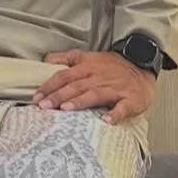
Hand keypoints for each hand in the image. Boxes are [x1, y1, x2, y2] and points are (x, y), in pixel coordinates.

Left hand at [33, 50, 154, 124]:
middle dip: (58, 96)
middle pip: (75, 85)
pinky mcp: (131, 100)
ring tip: (66, 109)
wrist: (141, 65)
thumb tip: (46, 61)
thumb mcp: (88, 56)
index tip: (36, 97)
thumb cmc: (111, 65)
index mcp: (87, 66)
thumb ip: (66, 59)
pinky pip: (123, 108)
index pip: (64, 75)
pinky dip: (115, 114)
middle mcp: (99, 77)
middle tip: (44, 106)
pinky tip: (106, 121)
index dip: (50, 85)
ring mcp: (115, 89)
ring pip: (95, 94)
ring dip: (80, 102)